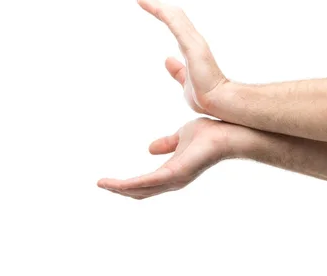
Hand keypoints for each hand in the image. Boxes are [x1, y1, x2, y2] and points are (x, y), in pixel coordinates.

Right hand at [97, 118, 233, 199]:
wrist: (226, 132)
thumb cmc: (209, 135)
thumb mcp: (180, 136)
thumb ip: (167, 143)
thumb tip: (149, 148)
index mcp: (172, 173)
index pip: (145, 184)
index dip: (126, 185)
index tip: (108, 181)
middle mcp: (172, 181)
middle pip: (140, 192)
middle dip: (119, 190)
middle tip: (101, 184)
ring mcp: (173, 180)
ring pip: (140, 191)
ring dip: (119, 189)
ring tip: (101, 184)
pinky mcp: (174, 174)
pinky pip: (146, 183)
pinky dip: (128, 185)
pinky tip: (114, 183)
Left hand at [137, 0, 227, 113]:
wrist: (219, 103)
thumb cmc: (206, 96)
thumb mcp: (186, 82)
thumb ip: (177, 71)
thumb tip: (167, 60)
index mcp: (192, 49)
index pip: (177, 26)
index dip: (165, 15)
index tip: (151, 8)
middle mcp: (195, 41)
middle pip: (176, 17)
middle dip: (159, 6)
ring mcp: (195, 43)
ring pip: (175, 17)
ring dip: (159, 7)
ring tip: (142, 0)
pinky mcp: (193, 47)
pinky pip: (177, 26)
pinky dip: (165, 15)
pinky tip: (156, 8)